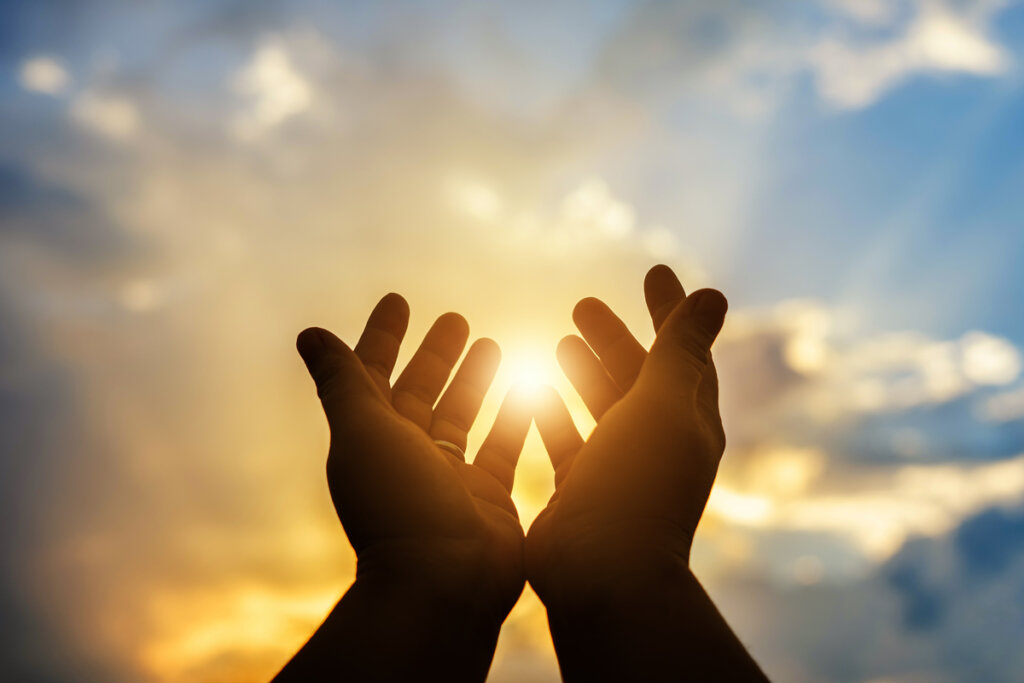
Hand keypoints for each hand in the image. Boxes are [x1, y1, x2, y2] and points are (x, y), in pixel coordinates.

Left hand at [296, 293, 530, 623]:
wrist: (443, 584)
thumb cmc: (398, 504)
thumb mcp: (362, 432)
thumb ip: (341, 382)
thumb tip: (309, 333)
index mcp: (372, 438)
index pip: (374, 374)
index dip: (383, 336)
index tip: (399, 300)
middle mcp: (409, 457)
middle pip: (423, 392)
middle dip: (437, 355)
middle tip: (457, 318)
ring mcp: (450, 478)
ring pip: (464, 417)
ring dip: (476, 381)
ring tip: (494, 344)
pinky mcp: (489, 498)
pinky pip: (503, 448)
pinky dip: (515, 418)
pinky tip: (532, 388)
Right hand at [526, 265, 727, 605]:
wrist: (603, 573)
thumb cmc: (637, 483)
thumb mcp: (664, 404)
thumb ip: (681, 348)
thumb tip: (714, 294)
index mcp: (688, 421)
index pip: (684, 352)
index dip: (671, 311)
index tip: (654, 271)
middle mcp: (656, 444)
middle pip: (637, 377)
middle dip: (614, 339)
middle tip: (582, 303)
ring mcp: (617, 470)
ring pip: (601, 408)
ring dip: (583, 372)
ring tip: (559, 340)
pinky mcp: (580, 491)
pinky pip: (567, 442)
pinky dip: (552, 413)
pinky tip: (530, 390)